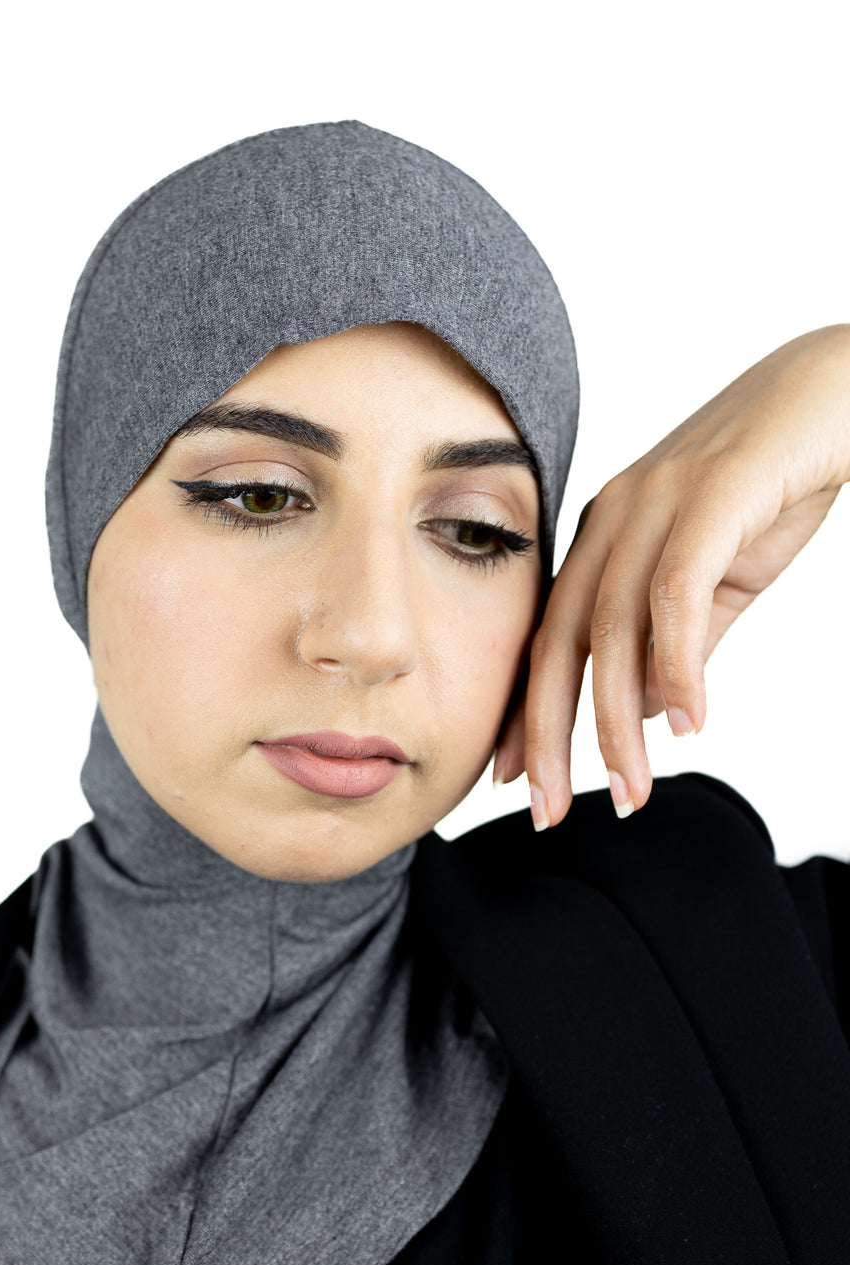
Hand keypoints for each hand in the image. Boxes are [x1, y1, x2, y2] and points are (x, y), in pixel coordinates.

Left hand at [494, 324, 849, 826]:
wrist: (838, 392)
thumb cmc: (773, 487)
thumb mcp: (717, 581)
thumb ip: (678, 645)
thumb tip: (646, 712)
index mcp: (602, 537)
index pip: (546, 639)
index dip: (524, 712)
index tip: (509, 780)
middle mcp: (611, 518)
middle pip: (559, 642)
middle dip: (547, 736)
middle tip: (548, 811)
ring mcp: (654, 501)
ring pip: (611, 630)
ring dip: (616, 723)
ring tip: (628, 791)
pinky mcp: (710, 493)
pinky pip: (677, 595)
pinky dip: (679, 666)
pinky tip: (689, 724)